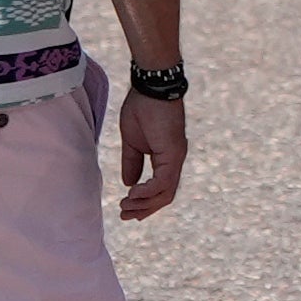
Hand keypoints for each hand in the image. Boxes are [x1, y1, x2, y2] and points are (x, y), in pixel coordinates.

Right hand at [115, 90, 191, 219]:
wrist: (150, 85)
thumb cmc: (141, 107)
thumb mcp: (132, 141)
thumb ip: (132, 162)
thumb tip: (128, 183)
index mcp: (166, 158)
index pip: (160, 189)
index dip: (145, 202)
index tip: (127, 209)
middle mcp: (174, 161)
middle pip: (164, 196)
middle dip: (144, 209)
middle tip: (124, 215)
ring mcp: (176, 157)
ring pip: (166, 193)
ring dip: (145, 204)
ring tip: (125, 205)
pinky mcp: (173, 153)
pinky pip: (163, 182)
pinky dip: (148, 191)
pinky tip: (133, 193)